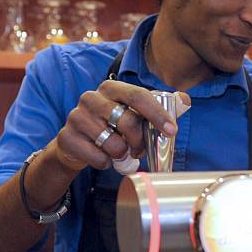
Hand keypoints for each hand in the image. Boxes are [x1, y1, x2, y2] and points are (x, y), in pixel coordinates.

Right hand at [55, 80, 190, 170]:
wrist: (76, 144)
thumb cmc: (112, 125)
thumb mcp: (135, 113)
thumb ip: (162, 105)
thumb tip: (185, 100)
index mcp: (112, 88)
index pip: (139, 96)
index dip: (158, 114)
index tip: (172, 131)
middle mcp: (92, 98)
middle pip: (128, 122)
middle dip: (140, 141)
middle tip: (140, 149)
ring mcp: (76, 117)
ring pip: (113, 143)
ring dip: (122, 153)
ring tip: (119, 151)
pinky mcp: (67, 138)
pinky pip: (98, 157)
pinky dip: (106, 162)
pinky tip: (103, 157)